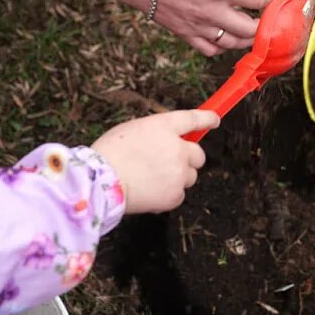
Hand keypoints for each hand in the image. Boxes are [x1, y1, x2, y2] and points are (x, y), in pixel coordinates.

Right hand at [71, 0, 281, 55]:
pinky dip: (223, 46)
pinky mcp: (185, 34)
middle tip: (275, 20)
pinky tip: (226, 37)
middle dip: (267, 27)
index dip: (279, 0)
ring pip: (233, 44)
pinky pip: (211, 49)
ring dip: (248, 38)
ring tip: (255, 30)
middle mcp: (212, 12)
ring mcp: (198, 27)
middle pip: (252, 30)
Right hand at [93, 110, 218, 213]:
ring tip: (151, 180)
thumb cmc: (109, 154)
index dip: (207, 119)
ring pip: (189, 177)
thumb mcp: (131, 130)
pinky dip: (167, 195)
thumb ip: (155, 134)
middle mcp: (178, 148)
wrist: (99, 182)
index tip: (215, 120)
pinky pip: (178, 194)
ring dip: (177, 178)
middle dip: (188, 160)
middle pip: (199, 155)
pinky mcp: (175, 194)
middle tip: (169, 164)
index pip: (194, 118)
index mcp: (165, 127)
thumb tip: (167, 141)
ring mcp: (179, 172)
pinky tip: (148, 192)